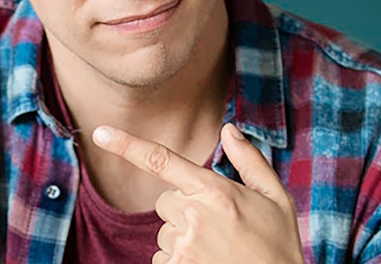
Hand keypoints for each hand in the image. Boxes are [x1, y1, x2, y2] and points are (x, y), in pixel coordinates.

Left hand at [92, 123, 304, 263]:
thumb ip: (249, 161)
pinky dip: (179, 262)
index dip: (127, 145)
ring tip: (217, 251)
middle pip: (165, 202)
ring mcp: (182, 247)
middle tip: (219, 227)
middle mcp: (193, 216)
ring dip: (183, 239)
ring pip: (165, 233)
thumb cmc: (279, 246)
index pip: (161, 160)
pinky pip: (162, 260)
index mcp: (214, 190)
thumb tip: (228, 129)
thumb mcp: (275, 198)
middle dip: (184, 210)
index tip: (101, 133)